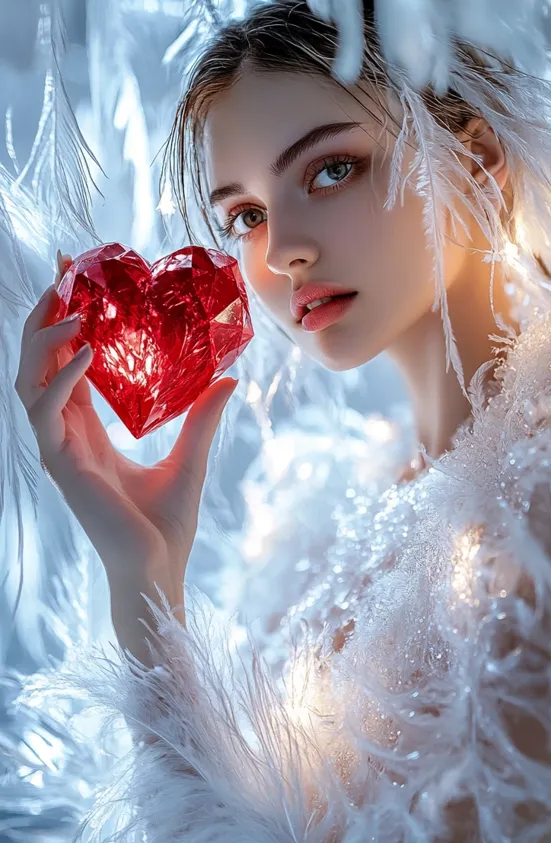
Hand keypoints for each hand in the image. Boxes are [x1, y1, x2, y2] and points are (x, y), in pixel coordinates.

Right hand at [14, 253, 237, 591]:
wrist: (158, 570)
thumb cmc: (166, 524)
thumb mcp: (190, 456)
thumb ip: (201, 415)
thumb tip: (230, 376)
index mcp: (86, 429)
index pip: (64, 362)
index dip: (64, 319)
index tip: (76, 274)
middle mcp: (65, 433)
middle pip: (37, 361)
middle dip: (44, 315)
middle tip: (64, 272)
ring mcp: (58, 449)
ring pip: (28, 379)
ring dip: (44, 338)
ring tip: (71, 304)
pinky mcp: (61, 465)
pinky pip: (45, 411)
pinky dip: (61, 378)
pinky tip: (86, 350)